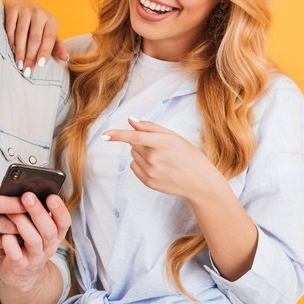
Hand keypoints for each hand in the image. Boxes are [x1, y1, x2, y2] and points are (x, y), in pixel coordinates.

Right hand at [0, 184, 25, 264]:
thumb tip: (19, 192)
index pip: (2, 203)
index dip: (20, 203)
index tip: (33, 202)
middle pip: (11, 223)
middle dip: (25, 221)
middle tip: (35, 217)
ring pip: (10, 239)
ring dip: (20, 234)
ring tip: (26, 228)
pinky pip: (4, 249)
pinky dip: (11, 244)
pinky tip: (11, 238)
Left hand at [0, 191, 71, 291]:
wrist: (20, 274)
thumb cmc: (27, 244)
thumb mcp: (38, 230)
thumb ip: (37, 214)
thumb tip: (28, 190)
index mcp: (55, 235)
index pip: (64, 222)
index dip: (60, 210)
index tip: (51, 196)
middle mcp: (48, 247)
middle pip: (49, 230)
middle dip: (38, 212)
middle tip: (27, 196)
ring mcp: (34, 258)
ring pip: (34, 240)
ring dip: (23, 224)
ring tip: (11, 211)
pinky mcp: (19, 266)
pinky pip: (16, 254)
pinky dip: (10, 243)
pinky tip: (4, 234)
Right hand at [2, 0, 69, 75]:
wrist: (22, 2)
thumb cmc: (37, 23)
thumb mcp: (49, 31)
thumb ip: (56, 45)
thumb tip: (66, 58)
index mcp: (51, 20)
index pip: (49, 38)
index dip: (44, 52)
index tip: (39, 65)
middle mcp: (40, 13)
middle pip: (35, 38)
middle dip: (30, 56)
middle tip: (27, 71)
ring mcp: (25, 10)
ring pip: (21, 34)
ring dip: (20, 51)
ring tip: (19, 64)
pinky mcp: (13, 8)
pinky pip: (11, 27)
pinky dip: (10, 40)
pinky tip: (11, 50)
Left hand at [102, 117, 223, 200]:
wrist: (199, 182)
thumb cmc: (188, 156)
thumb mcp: (174, 137)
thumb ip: (151, 127)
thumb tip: (131, 121)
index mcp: (163, 143)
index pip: (136, 137)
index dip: (118, 135)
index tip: (104, 135)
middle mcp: (155, 159)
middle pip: (133, 144)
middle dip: (142, 142)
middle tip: (160, 147)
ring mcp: (150, 172)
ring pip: (133, 155)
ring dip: (142, 153)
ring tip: (161, 158)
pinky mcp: (148, 182)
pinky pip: (134, 167)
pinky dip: (141, 164)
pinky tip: (157, 167)